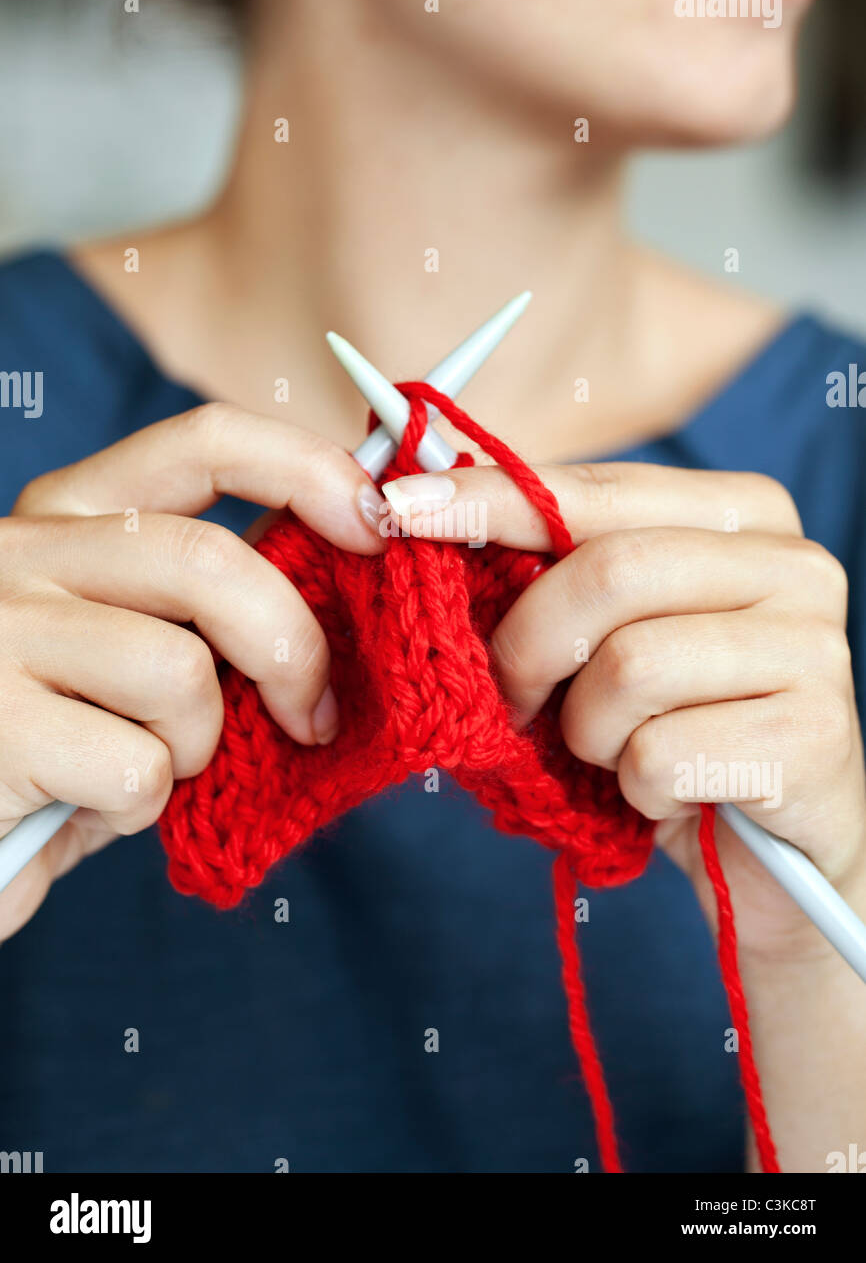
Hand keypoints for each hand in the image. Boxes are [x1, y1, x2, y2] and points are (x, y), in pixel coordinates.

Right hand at [0, 403, 384, 938]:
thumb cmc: (53, 737)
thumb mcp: (122, 643)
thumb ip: (203, 601)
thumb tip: (343, 566)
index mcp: (66, 514)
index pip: (203, 443)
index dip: (308, 469)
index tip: (377, 520)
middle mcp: (22, 553)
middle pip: (209, 562)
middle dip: (291, 649)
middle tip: (315, 715)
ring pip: (180, 673)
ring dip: (200, 745)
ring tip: (150, 768)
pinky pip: (138, 766)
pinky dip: (143, 807)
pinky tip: (89, 806)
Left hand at [382, 461, 865, 960]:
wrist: (772, 857)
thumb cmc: (673, 727)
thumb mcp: (609, 634)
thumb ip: (550, 566)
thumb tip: (419, 509)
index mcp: (745, 514)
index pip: (598, 488)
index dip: (492, 500)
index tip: (398, 508)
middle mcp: (795, 566)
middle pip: (609, 573)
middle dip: (527, 645)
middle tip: (508, 698)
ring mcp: (816, 650)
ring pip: (629, 668)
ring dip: (587, 731)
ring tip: (613, 753)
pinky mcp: (814, 738)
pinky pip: (660, 755)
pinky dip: (633, 789)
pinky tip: (663, 797)